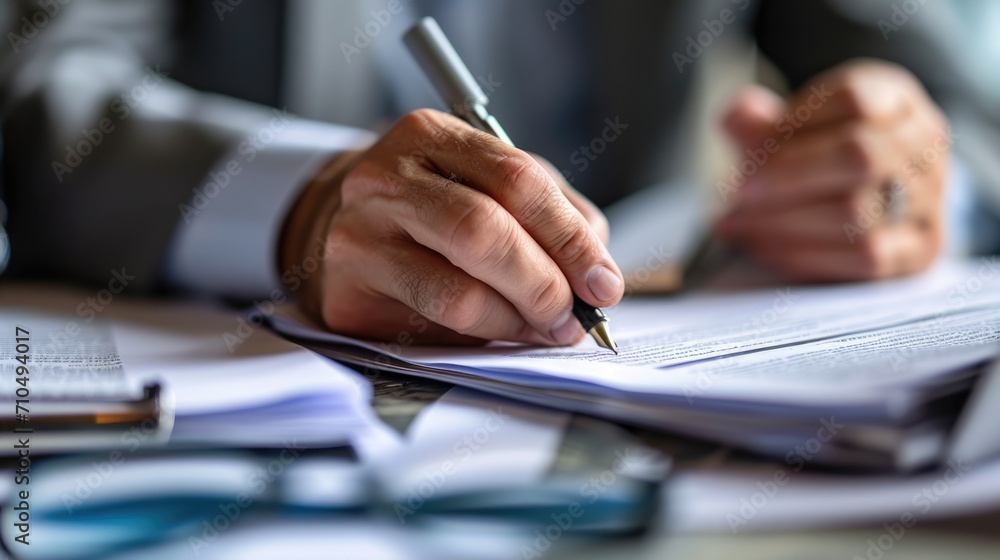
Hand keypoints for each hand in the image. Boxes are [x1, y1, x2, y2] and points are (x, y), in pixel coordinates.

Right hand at [279, 109, 622, 344]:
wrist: (342, 229)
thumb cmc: (439, 207)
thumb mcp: (496, 186)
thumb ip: (555, 217)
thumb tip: (598, 277)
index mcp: (429, 135)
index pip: (517, 180)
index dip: (570, 238)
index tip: (603, 283)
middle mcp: (384, 180)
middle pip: (483, 232)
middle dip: (545, 284)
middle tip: (573, 316)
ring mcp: (359, 238)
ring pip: (458, 294)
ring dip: (518, 322)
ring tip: (542, 328)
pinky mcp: (348, 297)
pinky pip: (434, 329)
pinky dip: (485, 338)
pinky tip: (501, 333)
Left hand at [717, 59, 949, 281]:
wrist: (858, 202)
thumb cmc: (812, 159)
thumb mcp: (783, 130)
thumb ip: (756, 121)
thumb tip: (737, 115)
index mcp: (895, 100)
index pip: (853, 100)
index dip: (795, 124)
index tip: (751, 143)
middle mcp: (924, 146)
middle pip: (860, 155)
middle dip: (789, 176)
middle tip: (740, 192)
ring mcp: (929, 200)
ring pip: (855, 211)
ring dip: (784, 220)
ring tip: (736, 223)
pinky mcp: (919, 251)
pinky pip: (863, 256)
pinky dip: (803, 253)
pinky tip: (763, 247)